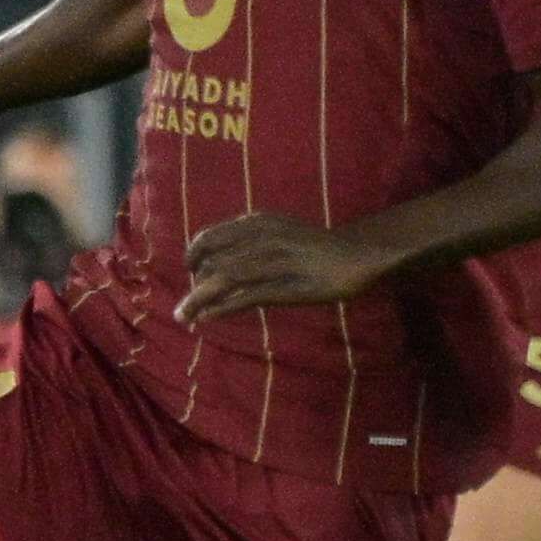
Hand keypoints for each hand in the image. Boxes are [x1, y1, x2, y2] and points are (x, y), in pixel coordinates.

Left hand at [174, 212, 384, 324]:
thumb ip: (248, 241)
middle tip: (185, 305)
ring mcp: (274, 262)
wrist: (357, 253)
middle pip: (212, 262)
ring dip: (198, 300)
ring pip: (224, 280)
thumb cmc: (313, 245)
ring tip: (183, 316)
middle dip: (192, 285)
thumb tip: (215, 260)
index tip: (188, 270)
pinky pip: (246, 298)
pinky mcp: (286, 286)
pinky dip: (222, 308)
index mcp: (257, 223)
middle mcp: (262, 239)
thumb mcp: (278, 231)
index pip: (210, 238)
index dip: (193, 256)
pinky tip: (207, 318)